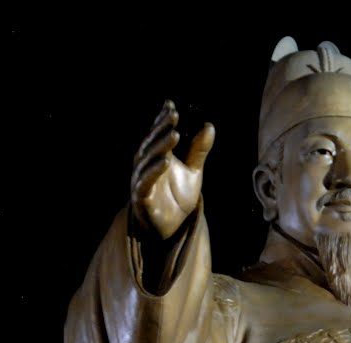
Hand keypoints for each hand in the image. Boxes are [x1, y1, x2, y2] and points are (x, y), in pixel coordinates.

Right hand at [131, 100, 214, 239]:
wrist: (172, 228)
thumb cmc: (178, 198)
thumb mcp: (193, 172)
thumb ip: (198, 150)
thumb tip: (209, 125)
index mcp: (156, 157)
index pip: (158, 135)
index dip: (162, 120)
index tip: (170, 106)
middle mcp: (145, 166)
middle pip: (152, 144)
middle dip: (162, 129)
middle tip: (173, 115)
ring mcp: (141, 181)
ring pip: (148, 160)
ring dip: (160, 147)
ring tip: (175, 135)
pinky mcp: (141, 198)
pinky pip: (146, 182)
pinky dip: (154, 171)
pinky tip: (166, 161)